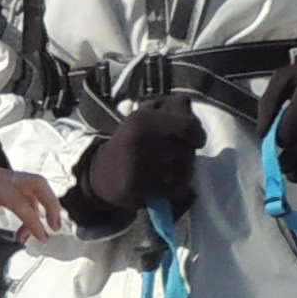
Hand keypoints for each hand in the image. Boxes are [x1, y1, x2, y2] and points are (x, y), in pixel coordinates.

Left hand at [0, 138, 64, 257]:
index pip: (20, 200)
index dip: (33, 220)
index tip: (43, 237)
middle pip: (36, 186)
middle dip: (50, 205)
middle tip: (55, 227)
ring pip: (25, 196)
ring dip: (29, 215)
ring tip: (22, 238)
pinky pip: (5, 206)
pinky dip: (0, 221)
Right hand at [62, 94, 203, 229]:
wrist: (99, 173)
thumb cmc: (132, 143)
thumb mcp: (146, 119)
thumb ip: (172, 109)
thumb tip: (189, 107)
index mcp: (143, 118)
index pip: (187, 125)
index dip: (197, 134)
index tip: (195, 140)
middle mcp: (140, 138)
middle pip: (188, 150)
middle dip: (187, 157)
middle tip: (175, 159)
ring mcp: (137, 163)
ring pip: (185, 171)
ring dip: (183, 174)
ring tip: (169, 173)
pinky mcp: (136, 186)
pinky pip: (176, 190)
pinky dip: (176, 190)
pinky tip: (165, 187)